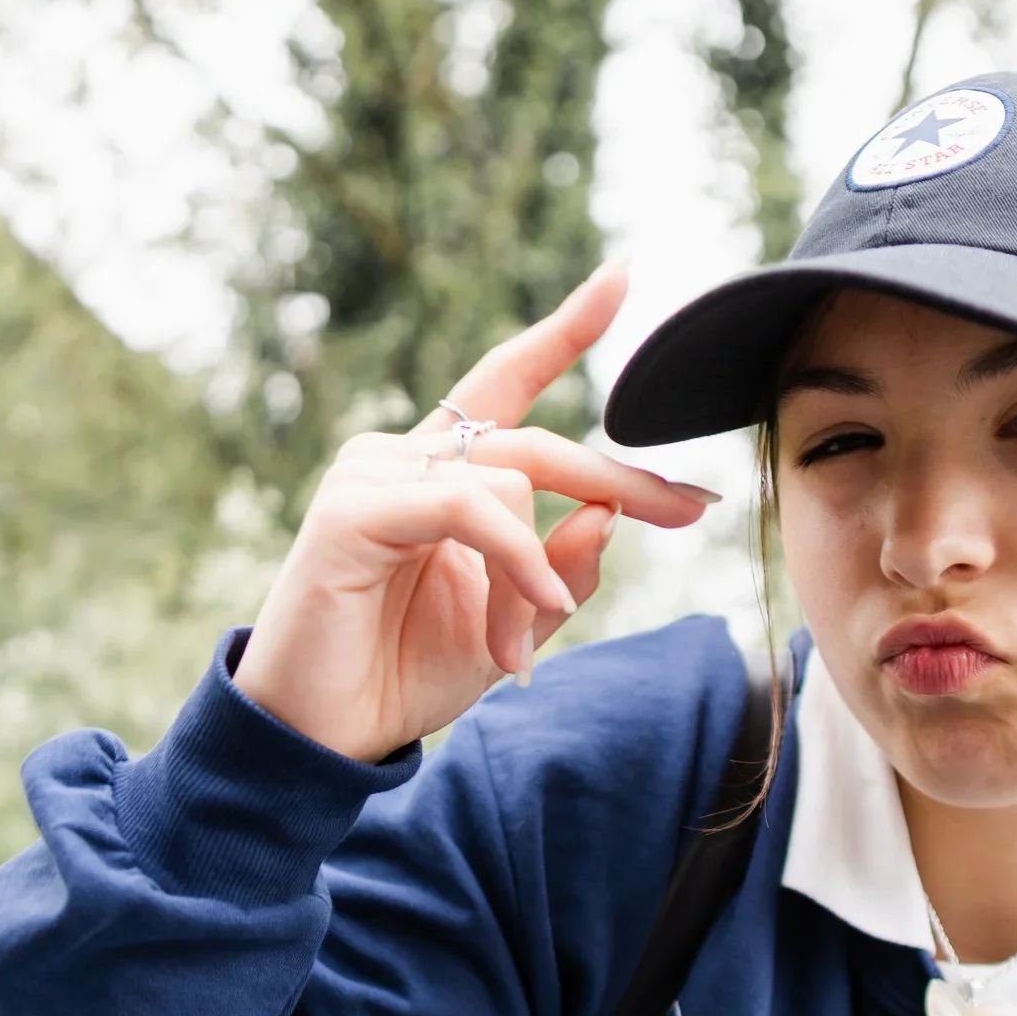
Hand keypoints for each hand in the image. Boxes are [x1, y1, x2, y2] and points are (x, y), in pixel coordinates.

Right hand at [231, 264, 718, 760]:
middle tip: (691, 508)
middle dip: (619, 477)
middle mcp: (402, 458)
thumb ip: (561, 570)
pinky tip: (532, 613)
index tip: (622, 278)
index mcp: (439, 475)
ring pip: (510, 486)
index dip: (562, 331)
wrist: (325, 737)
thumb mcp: (513, 625)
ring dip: (536, 574)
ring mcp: (371, 474)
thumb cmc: (404, 673)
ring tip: (520, 649)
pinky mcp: (353, 507)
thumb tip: (610, 515)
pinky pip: (471, 506)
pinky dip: (517, 556)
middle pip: (534, 443)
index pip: (505, 382)